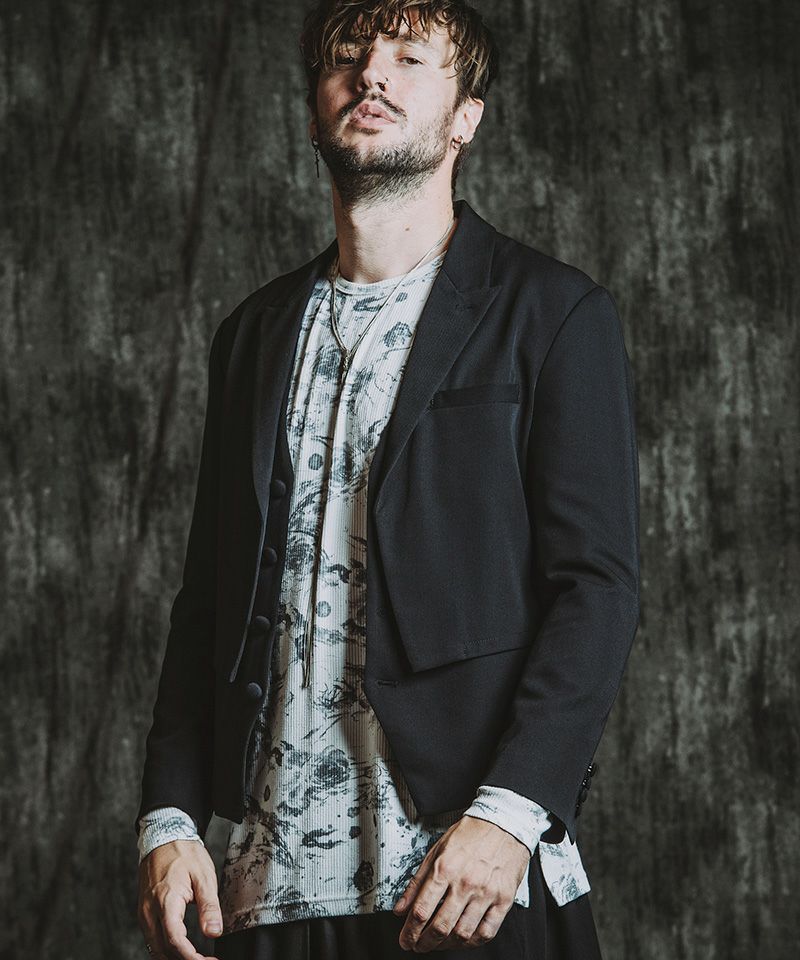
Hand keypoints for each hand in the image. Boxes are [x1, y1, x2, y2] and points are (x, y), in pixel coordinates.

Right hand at [137, 839, 222, 959]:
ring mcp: (144, 914)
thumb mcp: (203, 876)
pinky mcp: (144, 913)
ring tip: (197, 958)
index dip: (192, 957)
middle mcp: (149, 912)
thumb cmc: (184, 853)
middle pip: (163, 950)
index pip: (176, 941)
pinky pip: (152, 939)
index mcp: (166, 901)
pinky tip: (182, 950)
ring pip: (155, 948)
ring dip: (174, 957)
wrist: (163, 837)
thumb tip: (214, 932)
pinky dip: (166, 949)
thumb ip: (209, 906)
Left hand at [391, 814, 530, 951]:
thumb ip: (417, 882)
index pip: (422, 910)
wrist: (504, 823)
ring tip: (438, 944)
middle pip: (440, 927)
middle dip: (424, 943)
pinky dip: (472, 942)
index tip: (405, 939)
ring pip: (462, 934)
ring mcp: (486, 893)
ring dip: (446, 945)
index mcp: (445, 868)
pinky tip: (463, 940)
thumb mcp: (437, 850)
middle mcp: (465, 882)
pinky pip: (487, 932)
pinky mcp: (503, 899)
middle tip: (418, 945)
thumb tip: (401, 907)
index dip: (410, 931)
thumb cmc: (470, 834)